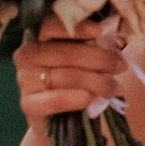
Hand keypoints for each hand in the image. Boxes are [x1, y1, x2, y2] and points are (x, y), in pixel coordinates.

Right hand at [14, 16, 126, 145]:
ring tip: (114, 87)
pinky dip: (76, 98)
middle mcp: (26, 56)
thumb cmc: (75, 81)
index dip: (76, 28)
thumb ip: (93, 45)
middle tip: (120, 65)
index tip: (100, 31)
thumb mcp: (84, 60)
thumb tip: (115, 37)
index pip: (50, 26)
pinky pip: (54, 100)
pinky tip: (91, 98)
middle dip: (97, 58)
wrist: (61, 119)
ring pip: (64, 76)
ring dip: (94, 81)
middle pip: (62, 53)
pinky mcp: (28, 104)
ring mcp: (24, 80)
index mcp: (38, 38)